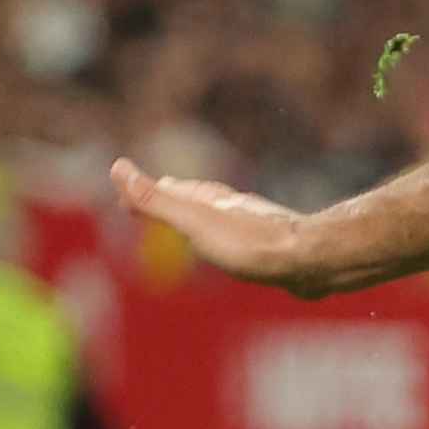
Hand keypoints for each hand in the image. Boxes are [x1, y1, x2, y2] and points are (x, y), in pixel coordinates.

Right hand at [111, 158, 321, 294]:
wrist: (311, 261)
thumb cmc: (249, 244)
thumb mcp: (193, 222)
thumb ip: (156, 201)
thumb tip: (117, 168)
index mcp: (210, 200)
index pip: (169, 192)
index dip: (145, 195)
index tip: (124, 197)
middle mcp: (233, 207)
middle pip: (194, 199)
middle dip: (170, 200)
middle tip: (150, 201)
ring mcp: (256, 225)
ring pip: (220, 216)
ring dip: (199, 217)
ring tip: (190, 222)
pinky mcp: (276, 246)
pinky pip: (243, 236)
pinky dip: (227, 237)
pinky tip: (238, 248)